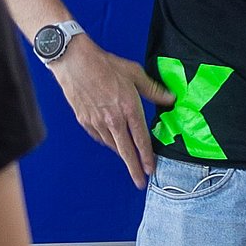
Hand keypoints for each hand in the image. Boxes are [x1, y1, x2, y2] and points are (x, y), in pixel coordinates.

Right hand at [52, 38, 170, 187]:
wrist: (75, 62)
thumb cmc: (105, 64)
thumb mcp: (135, 73)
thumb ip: (153, 90)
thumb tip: (171, 98)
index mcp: (129, 107)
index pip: (141, 138)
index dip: (147, 156)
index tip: (151, 168)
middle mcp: (113, 119)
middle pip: (126, 150)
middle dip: (134, 169)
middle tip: (140, 182)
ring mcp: (97, 121)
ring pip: (112, 145)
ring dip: (121, 155)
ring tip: (129, 162)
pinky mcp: (85, 120)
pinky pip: (99, 137)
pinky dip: (107, 142)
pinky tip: (111, 143)